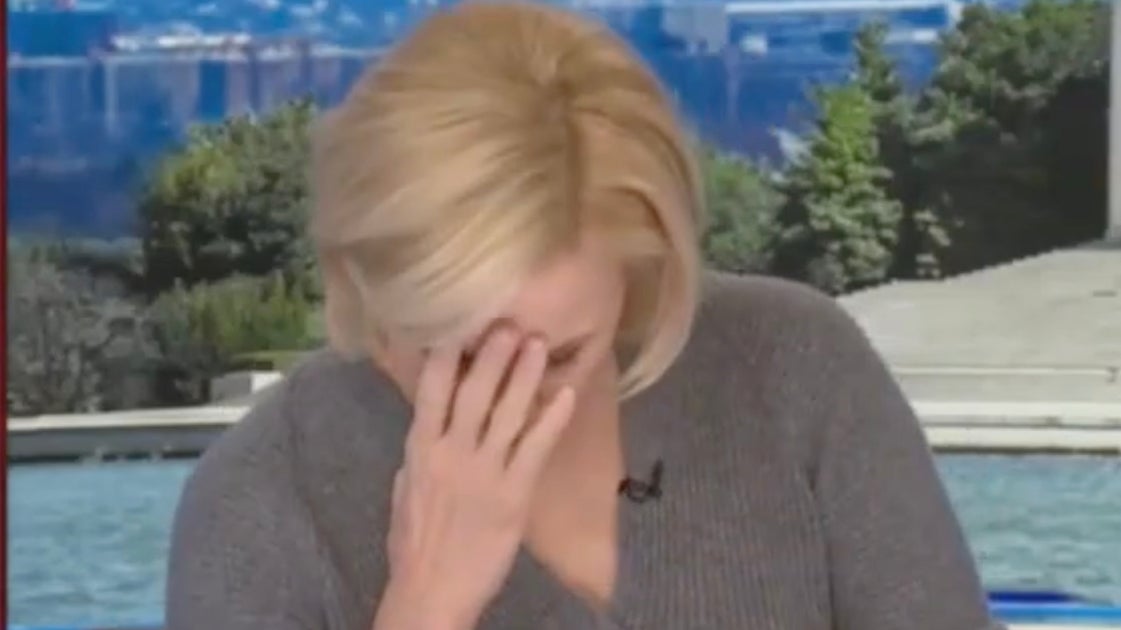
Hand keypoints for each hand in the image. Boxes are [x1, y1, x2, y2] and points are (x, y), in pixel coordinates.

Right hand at [374, 329, 575, 629]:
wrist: (433, 589)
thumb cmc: (415, 542)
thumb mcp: (405, 488)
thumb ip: (421, 452)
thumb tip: (431, 423)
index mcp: (421, 448)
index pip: (432, 389)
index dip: (447, 353)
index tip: (460, 322)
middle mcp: (452, 452)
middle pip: (474, 391)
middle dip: (493, 354)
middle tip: (510, 322)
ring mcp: (485, 471)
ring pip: (508, 412)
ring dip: (526, 375)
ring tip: (540, 343)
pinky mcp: (514, 493)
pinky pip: (536, 447)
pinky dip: (552, 418)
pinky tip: (567, 394)